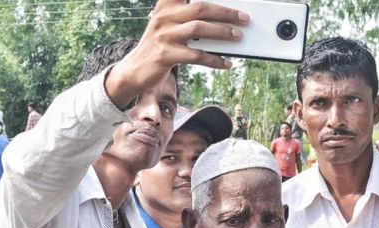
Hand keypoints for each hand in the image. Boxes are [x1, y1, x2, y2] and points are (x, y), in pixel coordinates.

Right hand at [107, 0, 248, 107]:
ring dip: (222, 32)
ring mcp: (163, 36)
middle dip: (225, 12)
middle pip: (200, 8)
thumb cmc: (160, 46)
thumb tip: (223, 19)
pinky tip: (226, 63)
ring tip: (238, 36)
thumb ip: (189, 18)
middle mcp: (164, 17)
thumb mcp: (168, 26)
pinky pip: (196, 56)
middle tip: (244, 18)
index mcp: (166, 6)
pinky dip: (214, 60)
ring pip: (199, 29)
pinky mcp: (165, 55)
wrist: (135, 70)